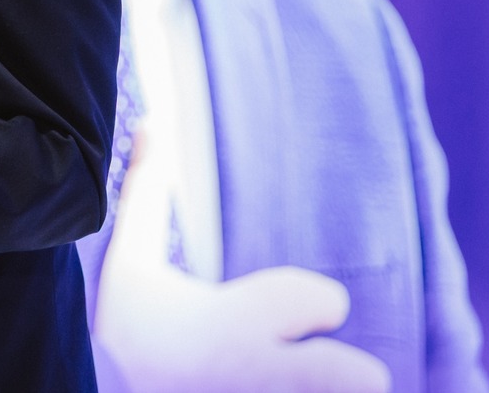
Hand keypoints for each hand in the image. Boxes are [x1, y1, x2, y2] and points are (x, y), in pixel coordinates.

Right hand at [93, 126, 390, 392]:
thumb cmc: (127, 329)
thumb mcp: (131, 262)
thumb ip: (146, 196)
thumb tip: (151, 123)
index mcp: (233, 321)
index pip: (325, 300)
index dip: (316, 301)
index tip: (304, 311)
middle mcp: (257, 373)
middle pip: (361, 377)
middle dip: (358, 373)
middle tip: (334, 369)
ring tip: (312, 390)